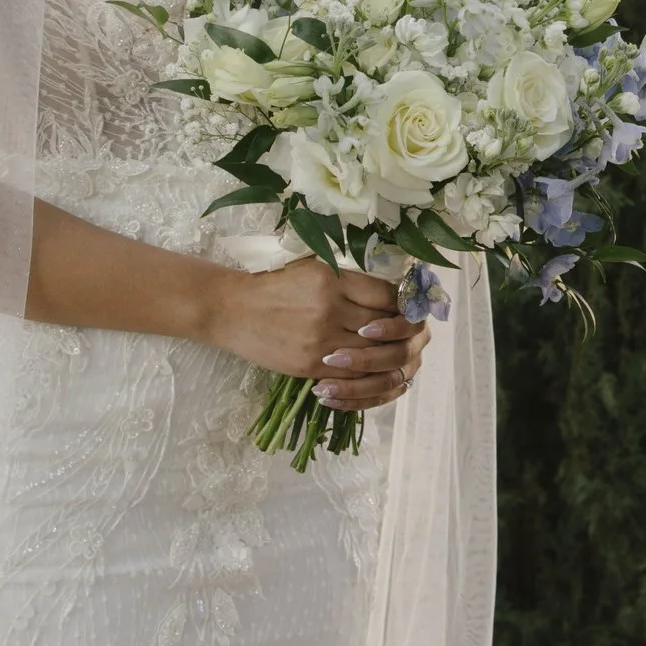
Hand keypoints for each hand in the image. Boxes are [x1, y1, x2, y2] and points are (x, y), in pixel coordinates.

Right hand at [200, 257, 430, 413]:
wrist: (232, 309)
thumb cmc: (274, 284)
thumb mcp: (314, 268)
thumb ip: (352, 281)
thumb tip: (395, 295)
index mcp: (333, 279)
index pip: (388, 295)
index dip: (406, 304)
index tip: (410, 307)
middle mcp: (330, 308)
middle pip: (385, 327)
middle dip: (404, 333)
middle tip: (413, 334)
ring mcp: (320, 340)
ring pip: (372, 356)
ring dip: (389, 358)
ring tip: (396, 353)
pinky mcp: (310, 364)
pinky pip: (351, 376)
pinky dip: (367, 376)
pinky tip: (374, 370)